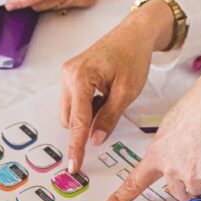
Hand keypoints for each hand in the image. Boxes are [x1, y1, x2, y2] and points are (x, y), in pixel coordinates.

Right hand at [61, 4, 172, 171]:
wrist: (134, 33)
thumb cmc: (133, 56)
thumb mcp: (127, 91)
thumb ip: (109, 117)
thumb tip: (95, 140)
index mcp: (80, 78)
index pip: (77, 121)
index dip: (77, 146)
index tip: (74, 167)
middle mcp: (68, 75)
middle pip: (70, 118)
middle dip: (87, 125)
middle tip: (113, 110)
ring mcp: (67, 74)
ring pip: (71, 111)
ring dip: (88, 114)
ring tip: (110, 97)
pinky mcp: (71, 74)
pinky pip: (74, 101)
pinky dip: (88, 105)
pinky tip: (104, 93)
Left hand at [98, 62, 200, 200]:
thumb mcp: (172, 127)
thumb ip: (168, 149)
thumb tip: (173, 163)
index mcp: (158, 153)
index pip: (135, 182)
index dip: (120, 199)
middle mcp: (172, 166)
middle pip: (179, 192)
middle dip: (189, 181)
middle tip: (199, 155)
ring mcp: (193, 172)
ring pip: (200, 190)